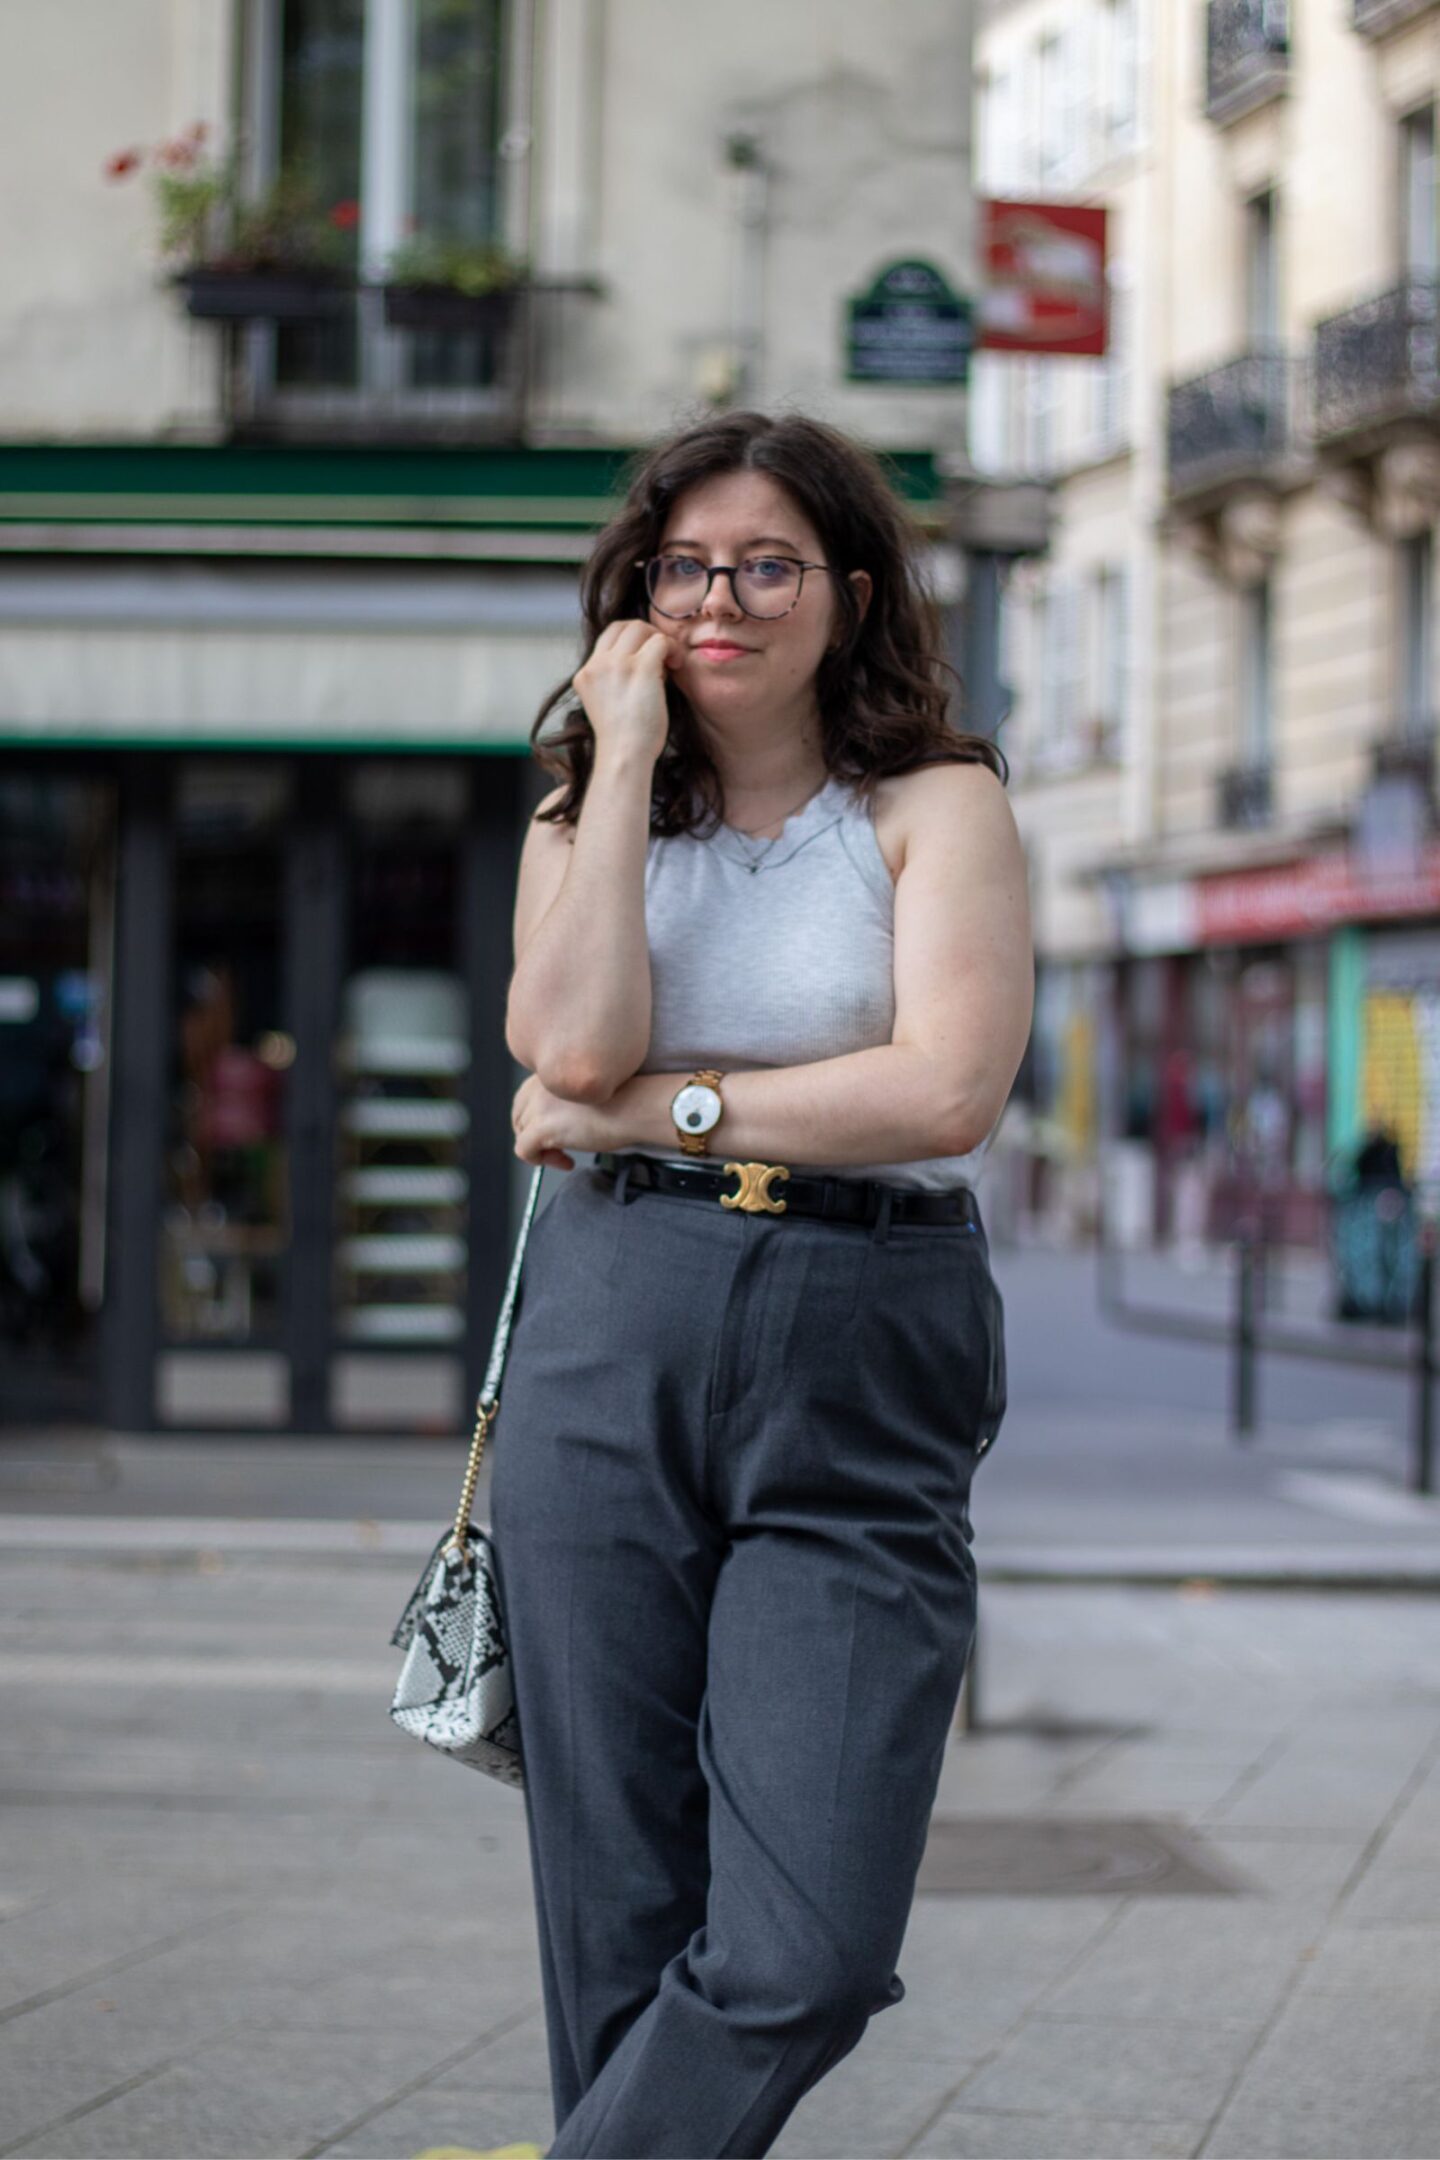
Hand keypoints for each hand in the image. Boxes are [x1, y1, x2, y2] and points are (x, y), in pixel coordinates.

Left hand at [511, 1073, 615, 1169]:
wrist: (635, 1107)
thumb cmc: (623, 1101)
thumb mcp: (585, 1095)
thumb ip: (563, 1103)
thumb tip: (552, 1129)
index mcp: (550, 1074)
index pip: (525, 1100)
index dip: (537, 1121)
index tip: (559, 1133)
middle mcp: (538, 1086)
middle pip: (519, 1118)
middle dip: (535, 1137)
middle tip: (560, 1149)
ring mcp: (538, 1106)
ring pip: (522, 1135)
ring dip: (543, 1150)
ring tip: (567, 1156)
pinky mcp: (541, 1127)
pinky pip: (524, 1151)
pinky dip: (540, 1161)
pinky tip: (567, 1161)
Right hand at [570, 618, 685, 766]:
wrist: (625, 756)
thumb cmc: (625, 741)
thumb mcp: (608, 704)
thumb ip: (615, 681)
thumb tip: (646, 660)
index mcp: (585, 675)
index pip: (607, 637)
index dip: (630, 640)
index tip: (645, 658)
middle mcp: (596, 665)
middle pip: (623, 626)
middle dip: (646, 635)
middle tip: (661, 657)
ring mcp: (616, 664)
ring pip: (640, 628)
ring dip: (659, 641)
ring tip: (669, 665)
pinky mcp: (640, 668)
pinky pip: (660, 641)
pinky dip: (672, 649)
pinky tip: (676, 666)